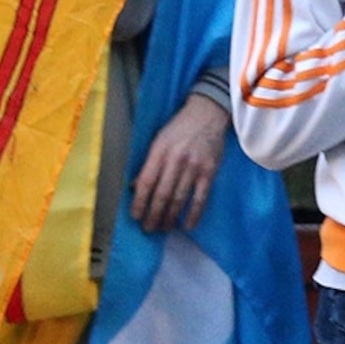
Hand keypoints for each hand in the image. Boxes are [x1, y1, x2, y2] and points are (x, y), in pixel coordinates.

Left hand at [129, 92, 228, 232]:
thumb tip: (135, 187)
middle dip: (153, 215)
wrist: (207, 114)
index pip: (145, 182)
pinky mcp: (209, 172)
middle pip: (162, 195)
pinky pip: (200, 198)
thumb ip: (148, 164)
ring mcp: (194, 167)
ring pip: (179, 199)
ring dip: (170, 217)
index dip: (139, 202)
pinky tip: (187, 225)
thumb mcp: (158, 140)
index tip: (135, 216)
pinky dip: (194, 214)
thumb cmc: (180, 127)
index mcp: (159, 151)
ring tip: (163, 228)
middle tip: (148, 229)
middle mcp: (176, 160)